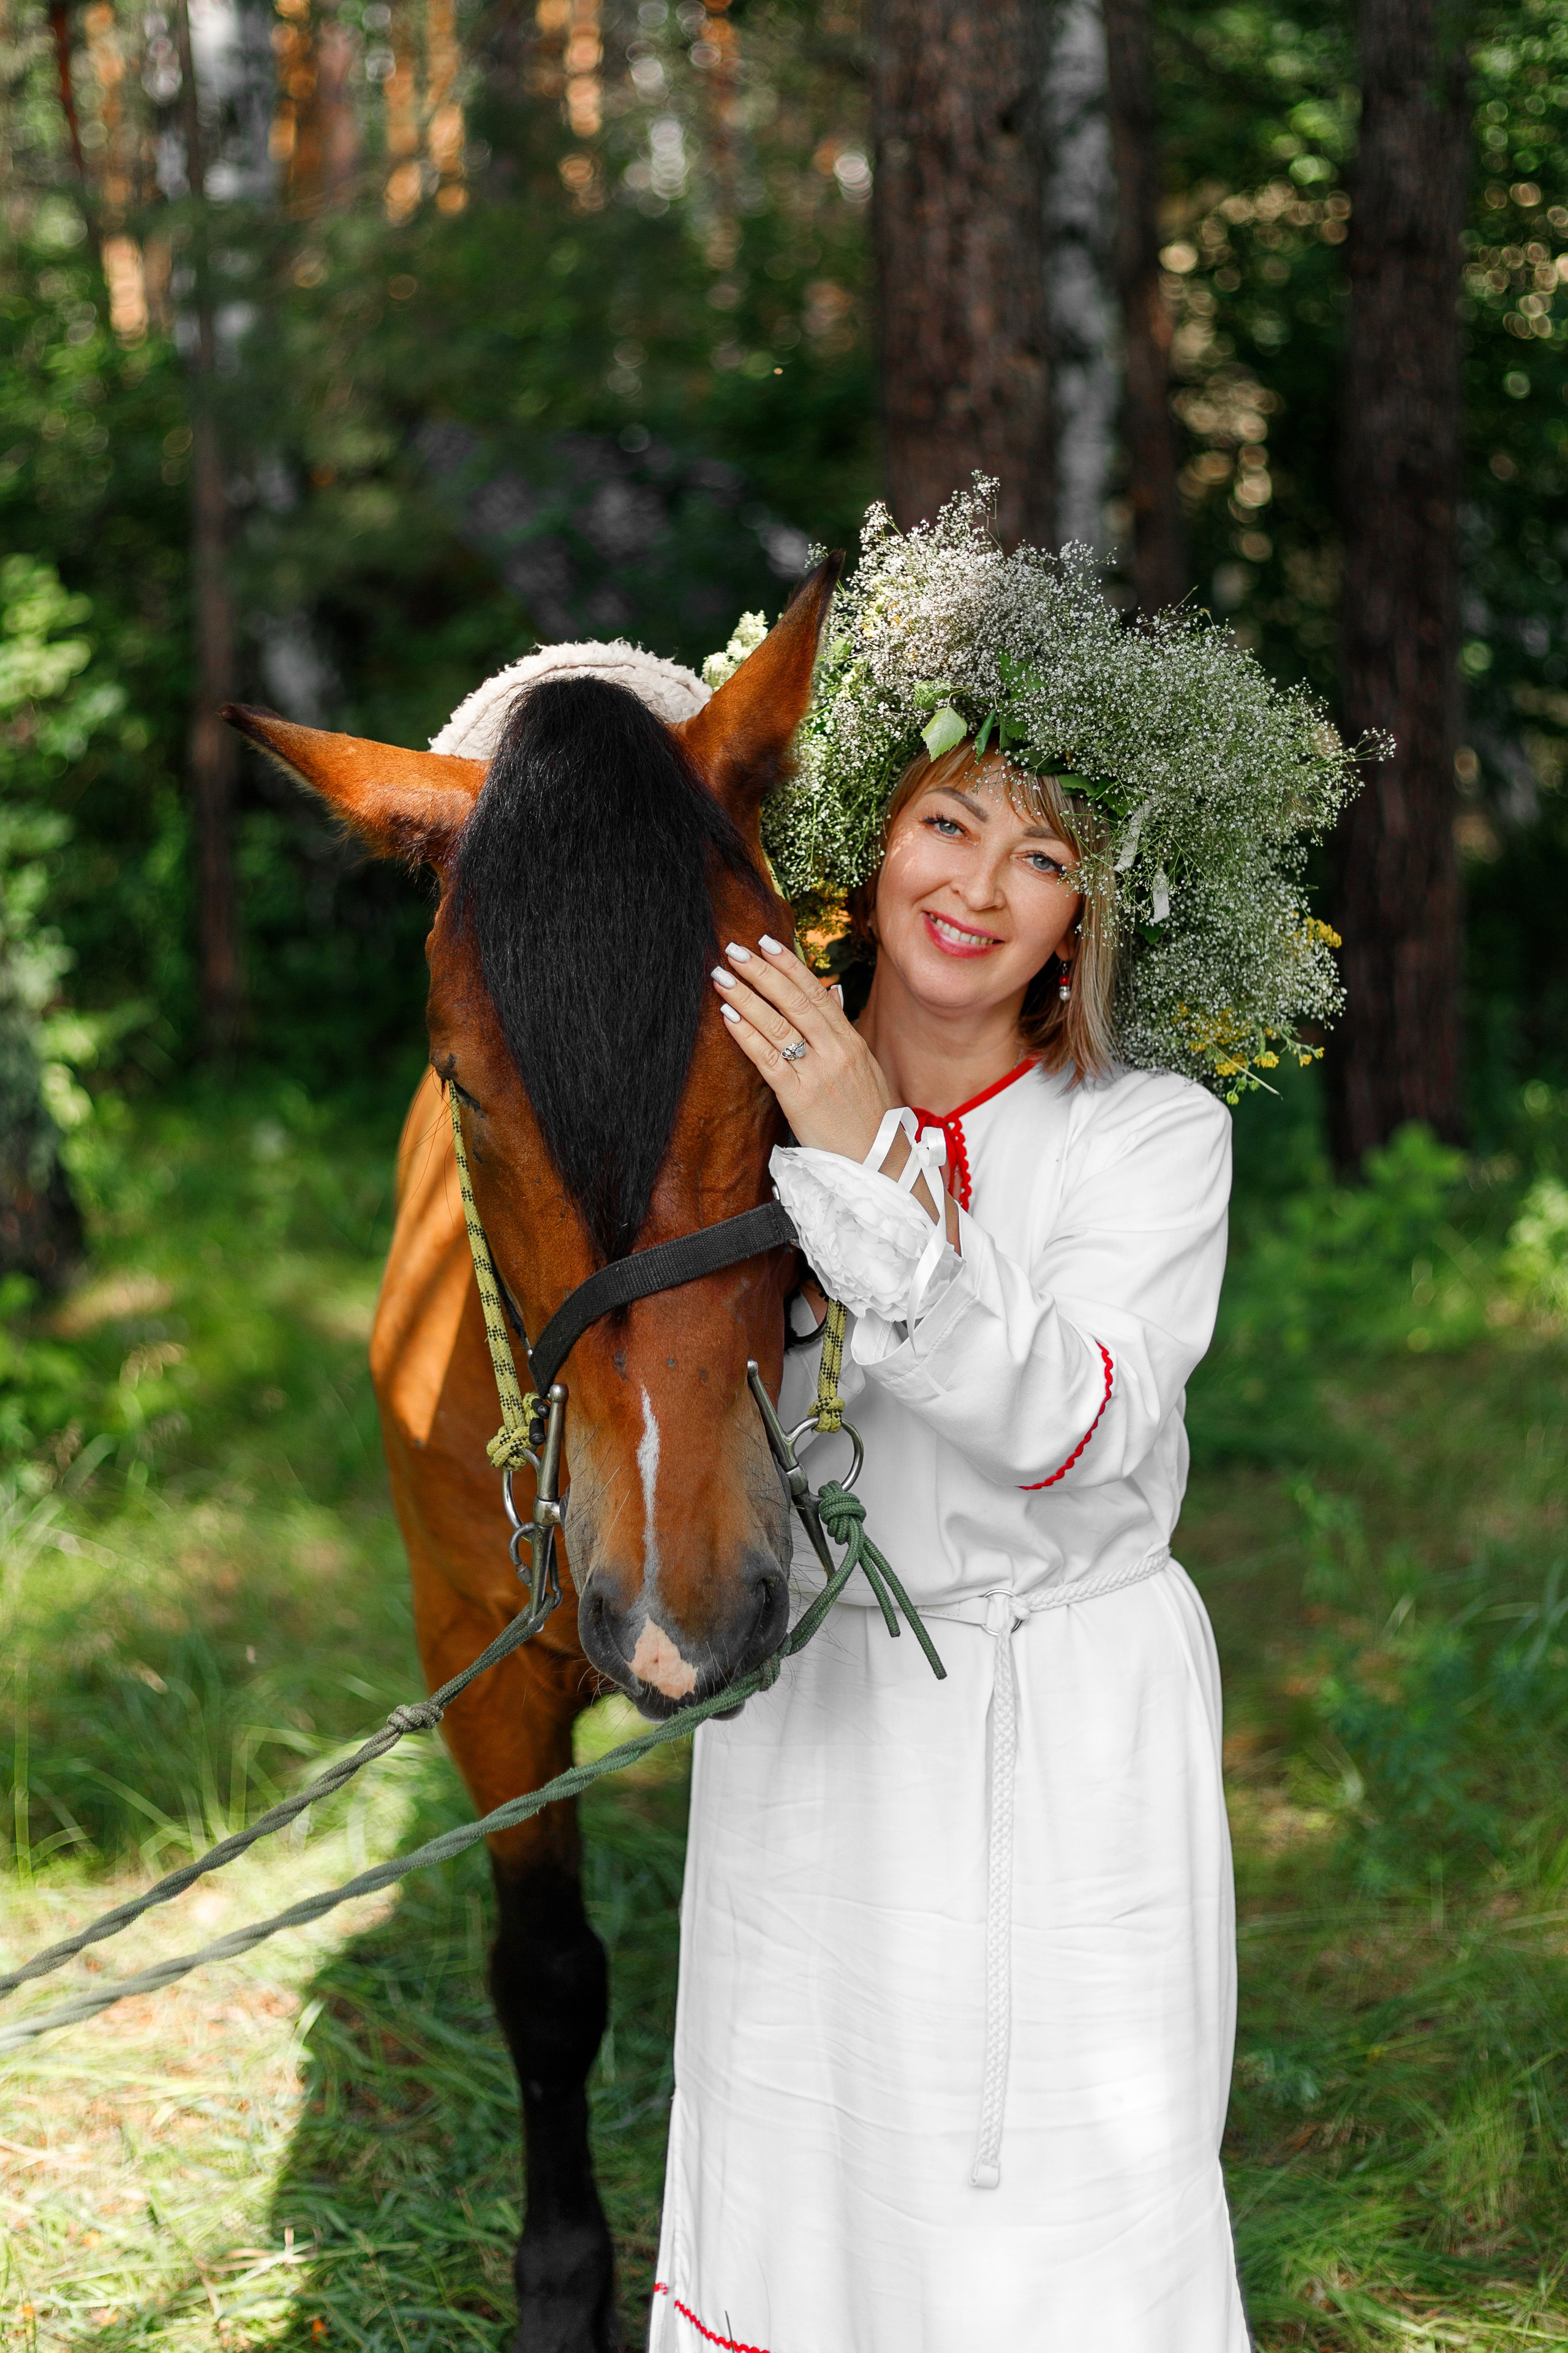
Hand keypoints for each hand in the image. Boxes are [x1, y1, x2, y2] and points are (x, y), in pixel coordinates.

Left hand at [710, 932, 892, 1159]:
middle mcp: (835, 1050)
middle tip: (734, 949)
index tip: (766, 942)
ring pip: (777, 1025)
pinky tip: (728, 1016)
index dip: (789, 965)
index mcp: (850, 1040)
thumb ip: (842, 1027)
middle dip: (761, 971)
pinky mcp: (799, 1098)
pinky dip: (747, 1035)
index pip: (816, 992)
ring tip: (722, 977)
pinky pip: (768, 1059)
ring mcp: (818, 1073)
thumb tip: (831, 991)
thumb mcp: (863, 1064)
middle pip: (794, 1001)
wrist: (878, 1159)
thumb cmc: (868, 1114)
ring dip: (746, 997)